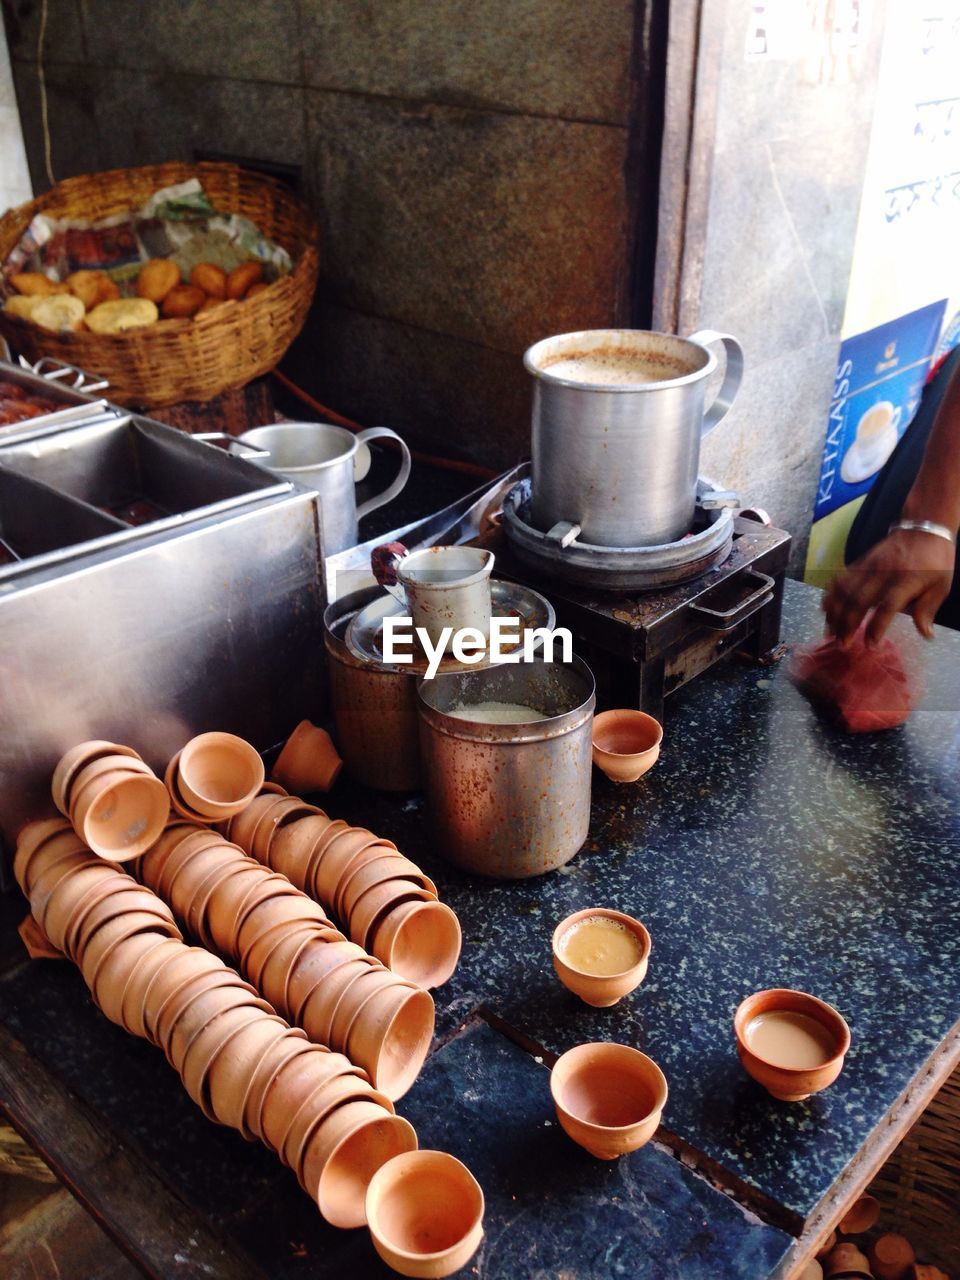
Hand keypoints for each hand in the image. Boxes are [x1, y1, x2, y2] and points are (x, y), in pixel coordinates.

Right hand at [822, 528, 955, 645]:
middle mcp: (884, 573)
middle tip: (842, 644)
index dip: (876, 627)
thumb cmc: (935, 560)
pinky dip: (831, 595)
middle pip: (859, 601)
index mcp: (907, 581)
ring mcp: (869, 566)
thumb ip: (928, 610)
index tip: (870, 645)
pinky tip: (825, 609)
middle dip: (847, 624)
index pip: (887, 607)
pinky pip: (841, 578)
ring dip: (834, 613)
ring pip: (845, 591)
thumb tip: (926, 635)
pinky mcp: (861, 562)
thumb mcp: (941, 585)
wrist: (924, 527)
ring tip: (829, 631)